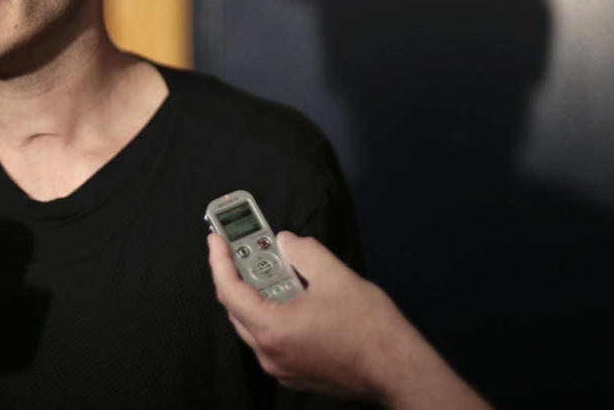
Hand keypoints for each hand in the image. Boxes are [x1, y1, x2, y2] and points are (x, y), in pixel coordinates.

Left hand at [207, 231, 491, 408]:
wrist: (397, 369)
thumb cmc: (368, 326)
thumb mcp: (335, 275)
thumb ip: (303, 251)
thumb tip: (285, 242)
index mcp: (271, 329)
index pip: (229, 290)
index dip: (219, 260)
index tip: (216, 238)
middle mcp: (269, 354)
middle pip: (237, 309)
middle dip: (238, 276)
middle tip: (245, 248)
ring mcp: (282, 368)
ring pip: (254, 326)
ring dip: (258, 296)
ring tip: (273, 268)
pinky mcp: (297, 374)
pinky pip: (272, 340)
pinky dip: (272, 315)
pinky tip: (292, 298)